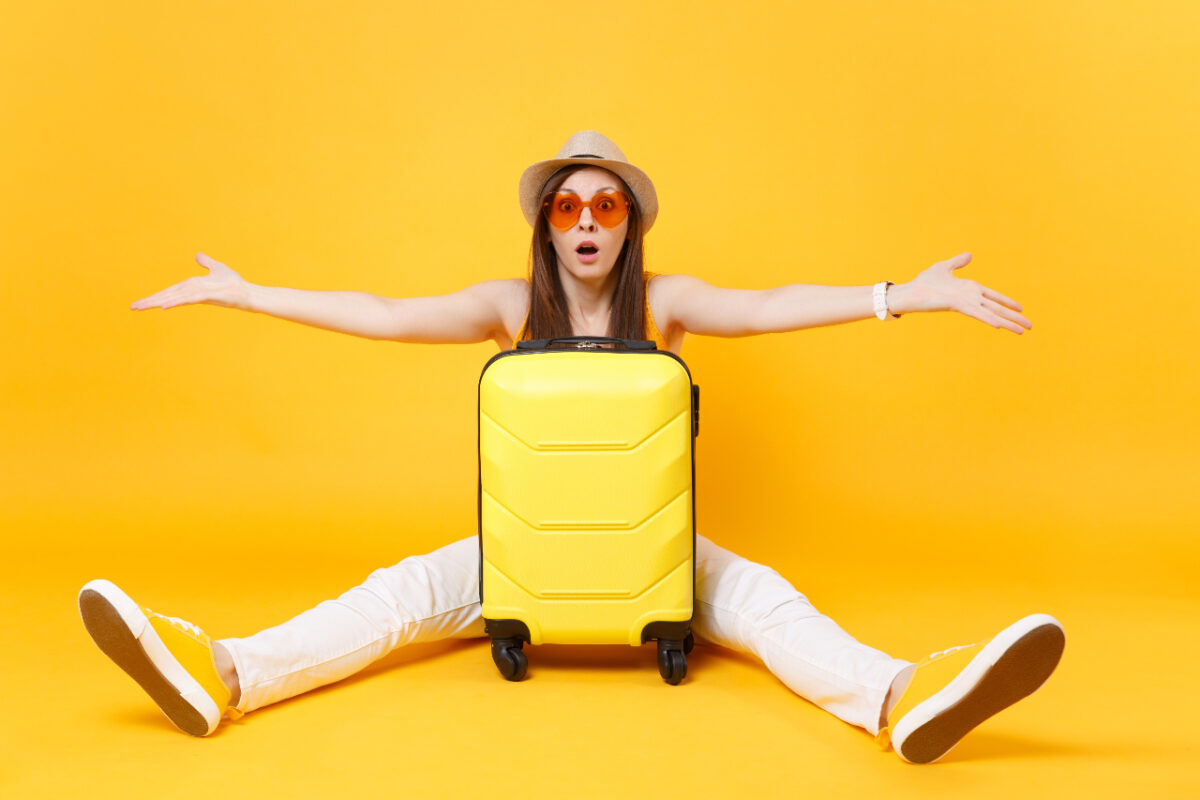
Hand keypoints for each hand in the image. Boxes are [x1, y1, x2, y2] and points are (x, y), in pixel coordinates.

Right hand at [130, 253, 251, 310]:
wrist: (246, 292)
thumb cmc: (232, 283)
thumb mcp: (216, 268)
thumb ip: (206, 262)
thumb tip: (197, 255)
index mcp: (190, 287)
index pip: (169, 292)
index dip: (155, 296)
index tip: (140, 303)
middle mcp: (191, 292)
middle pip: (166, 296)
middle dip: (149, 301)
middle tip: (132, 307)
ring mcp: (197, 295)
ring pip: (172, 299)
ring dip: (156, 302)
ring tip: (140, 307)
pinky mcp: (205, 297)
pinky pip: (187, 299)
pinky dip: (175, 302)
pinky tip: (162, 307)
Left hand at [900, 252, 1031, 333]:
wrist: (910, 292)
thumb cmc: (925, 282)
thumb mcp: (944, 267)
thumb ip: (958, 262)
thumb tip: (970, 255)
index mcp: (970, 289)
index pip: (994, 297)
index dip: (1008, 302)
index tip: (1021, 308)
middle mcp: (971, 298)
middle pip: (997, 308)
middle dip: (1014, 317)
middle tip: (1030, 326)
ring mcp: (966, 303)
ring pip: (992, 314)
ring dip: (1008, 322)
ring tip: (1022, 331)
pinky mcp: (958, 306)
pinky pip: (977, 313)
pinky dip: (989, 319)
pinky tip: (1000, 326)